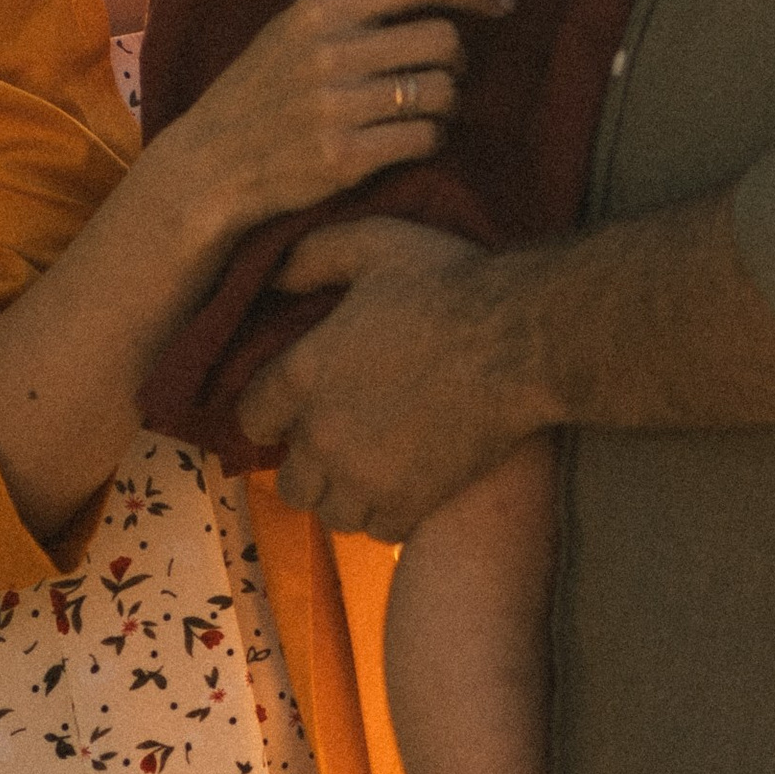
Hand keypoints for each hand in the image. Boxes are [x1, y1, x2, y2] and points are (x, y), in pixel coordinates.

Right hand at [171, 0, 509, 245]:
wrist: (209, 164)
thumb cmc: (262, 89)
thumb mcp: (297, 27)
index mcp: (321, 10)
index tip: (504, 2)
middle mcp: (329, 52)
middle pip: (444, 39)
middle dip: (457, 58)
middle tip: (441, 71)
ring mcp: (336, 106)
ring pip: (443, 91)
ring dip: (447, 102)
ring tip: (424, 107)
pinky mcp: (344, 157)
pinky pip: (426, 138)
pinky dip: (430, 138)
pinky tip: (409, 138)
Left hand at [234, 214, 551, 534]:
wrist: (521, 340)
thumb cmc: (448, 284)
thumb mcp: (373, 243)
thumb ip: (311, 256)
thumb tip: (273, 277)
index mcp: (303, 374)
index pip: (252, 417)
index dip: (270, 412)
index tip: (293, 407)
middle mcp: (323, 436)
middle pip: (290, 480)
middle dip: (307, 463)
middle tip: (339, 440)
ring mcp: (366, 477)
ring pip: (331, 513)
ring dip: (344, 493)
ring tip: (371, 468)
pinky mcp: (412, 502)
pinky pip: (379, 530)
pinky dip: (386, 513)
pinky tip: (406, 483)